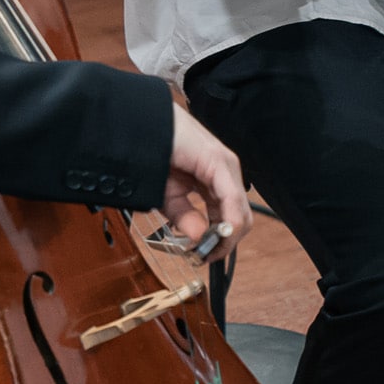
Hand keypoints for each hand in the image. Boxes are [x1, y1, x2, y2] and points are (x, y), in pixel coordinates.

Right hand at [160, 102, 250, 248]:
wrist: (143, 126)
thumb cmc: (155, 154)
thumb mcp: (168, 196)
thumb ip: (184, 217)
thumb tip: (197, 238)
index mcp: (216, 181)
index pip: (230, 219)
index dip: (219, 243)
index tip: (201, 257)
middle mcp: (226, 174)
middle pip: (240, 220)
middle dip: (223, 243)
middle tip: (202, 255)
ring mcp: (226, 166)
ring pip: (241, 214)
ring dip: (224, 238)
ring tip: (202, 248)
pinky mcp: (219, 162)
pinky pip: (232, 201)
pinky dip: (226, 223)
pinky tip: (213, 233)